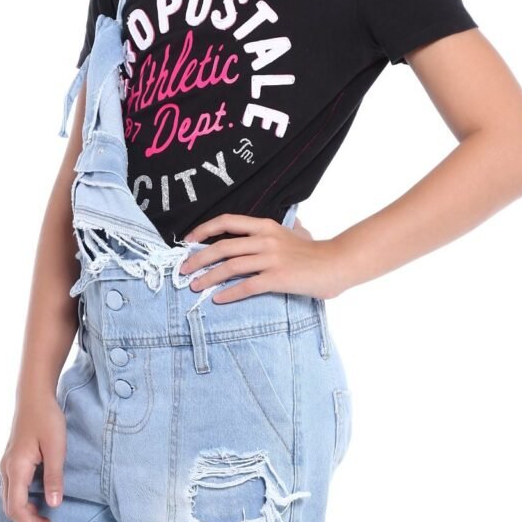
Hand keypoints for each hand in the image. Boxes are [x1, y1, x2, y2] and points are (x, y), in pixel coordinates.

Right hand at [0, 393, 65, 521]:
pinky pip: (14, 490)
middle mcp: (7, 469)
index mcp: (16, 467)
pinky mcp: (13, 461)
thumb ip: (54, 475)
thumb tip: (54, 505)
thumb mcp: (56, 446)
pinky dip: (25, 503)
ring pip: (11, 500)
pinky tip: (40, 505)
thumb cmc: (47, 417)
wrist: (34, 395)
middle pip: (12, 508)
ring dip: (27, 515)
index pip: (17, 508)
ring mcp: (8, 465)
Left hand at [179, 213, 346, 302]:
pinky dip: (229, 293)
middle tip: (183, 270)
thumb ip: (285, 229)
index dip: (204, 229)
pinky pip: (247, 286)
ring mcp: (271, 259)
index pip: (227, 221)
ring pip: (230, 267)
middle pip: (222, 246)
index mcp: (266, 226)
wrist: (338, 263)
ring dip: (208, 278)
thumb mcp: (298, 233)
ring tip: (195, 287)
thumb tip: (289, 224)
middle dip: (198, 259)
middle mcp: (265, 239)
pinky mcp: (277, 278)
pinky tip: (218, 300)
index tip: (188, 240)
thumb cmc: (317, 251)